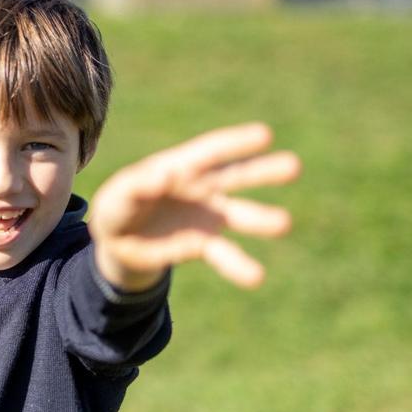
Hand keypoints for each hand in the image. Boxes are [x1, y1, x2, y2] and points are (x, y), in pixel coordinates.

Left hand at [88, 122, 300, 290]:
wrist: (119, 240)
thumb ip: (138, 186)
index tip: (264, 135)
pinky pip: (223, 253)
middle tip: (294, 166)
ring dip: (260, 218)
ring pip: (238, 213)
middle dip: (263, 170)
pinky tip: (256, 277)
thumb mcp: (118, 197)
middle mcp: (200, 186)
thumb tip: (163, 176)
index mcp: (178, 166)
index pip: (210, 151)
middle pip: (235, 175)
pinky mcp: (204, 243)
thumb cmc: (118, 207)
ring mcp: (207, 214)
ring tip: (284, 223)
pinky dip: (239, 264)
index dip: (235, 143)